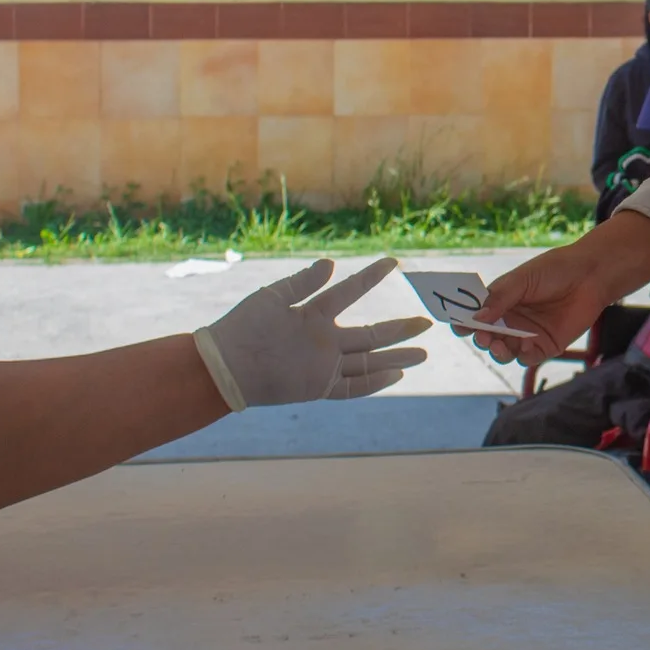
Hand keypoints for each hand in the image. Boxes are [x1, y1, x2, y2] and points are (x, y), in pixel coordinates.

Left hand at [194, 258, 430, 410]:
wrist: (223, 364)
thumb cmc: (242, 327)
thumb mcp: (272, 297)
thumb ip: (303, 282)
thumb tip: (332, 264)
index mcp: (314, 314)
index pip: (350, 292)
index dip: (371, 277)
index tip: (392, 262)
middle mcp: (324, 340)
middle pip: (370, 334)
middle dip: (399, 329)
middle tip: (426, 323)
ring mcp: (324, 364)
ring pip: (369, 361)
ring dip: (395, 357)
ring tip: (422, 354)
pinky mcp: (317, 386)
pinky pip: (351, 387)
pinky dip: (374, 382)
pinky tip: (395, 376)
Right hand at [466, 213, 649, 363]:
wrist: (591, 276)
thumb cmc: (555, 270)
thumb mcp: (524, 279)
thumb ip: (500, 297)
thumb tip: (475, 317)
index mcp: (500, 301)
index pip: (474, 316)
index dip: (464, 322)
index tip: (459, 325)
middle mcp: (510, 320)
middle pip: (486, 337)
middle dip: (481, 339)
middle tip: (482, 336)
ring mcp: (526, 334)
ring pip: (503, 352)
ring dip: (497, 351)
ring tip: (499, 344)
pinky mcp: (545, 346)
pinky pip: (527, 358)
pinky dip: (522, 355)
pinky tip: (525, 344)